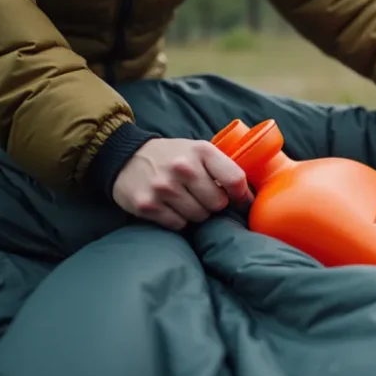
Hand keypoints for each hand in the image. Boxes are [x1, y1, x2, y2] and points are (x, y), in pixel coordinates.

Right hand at [112, 138, 253, 230]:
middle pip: (218, 204)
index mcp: (201, 151)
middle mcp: (182, 167)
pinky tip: (169, 206)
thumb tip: (250, 199)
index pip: (235, 180)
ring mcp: (163, 187)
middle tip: (201, 196)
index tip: (237, 199)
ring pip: (199, 217)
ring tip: (184, 199)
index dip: (240, 195)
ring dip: (195, 213)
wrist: (125, 157)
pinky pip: (178, 225)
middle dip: (213, 204)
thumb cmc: (172, 157)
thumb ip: (223, 169)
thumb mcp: (198, 151)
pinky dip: (177, 220)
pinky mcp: (147, 204)